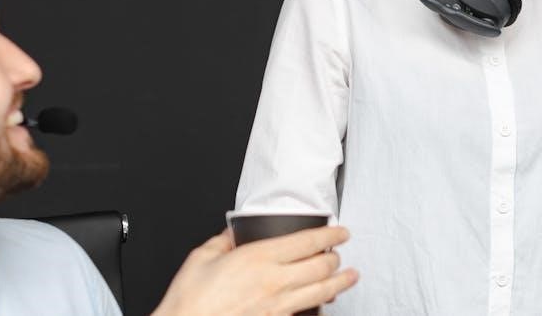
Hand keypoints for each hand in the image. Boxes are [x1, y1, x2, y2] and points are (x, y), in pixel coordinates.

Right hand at [152, 225, 357, 315]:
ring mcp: (278, 307)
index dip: (330, 236)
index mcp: (258, 257)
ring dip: (340, 283)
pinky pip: (306, 312)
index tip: (340, 232)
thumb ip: (222, 241)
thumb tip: (232, 233)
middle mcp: (274, 282)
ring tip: (350, 276)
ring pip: (322, 293)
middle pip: (321, 267)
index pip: (307, 242)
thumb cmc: (191, 300)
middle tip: (340, 252)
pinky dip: (319, 305)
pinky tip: (322, 302)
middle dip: (336, 258)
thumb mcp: (202, 257)